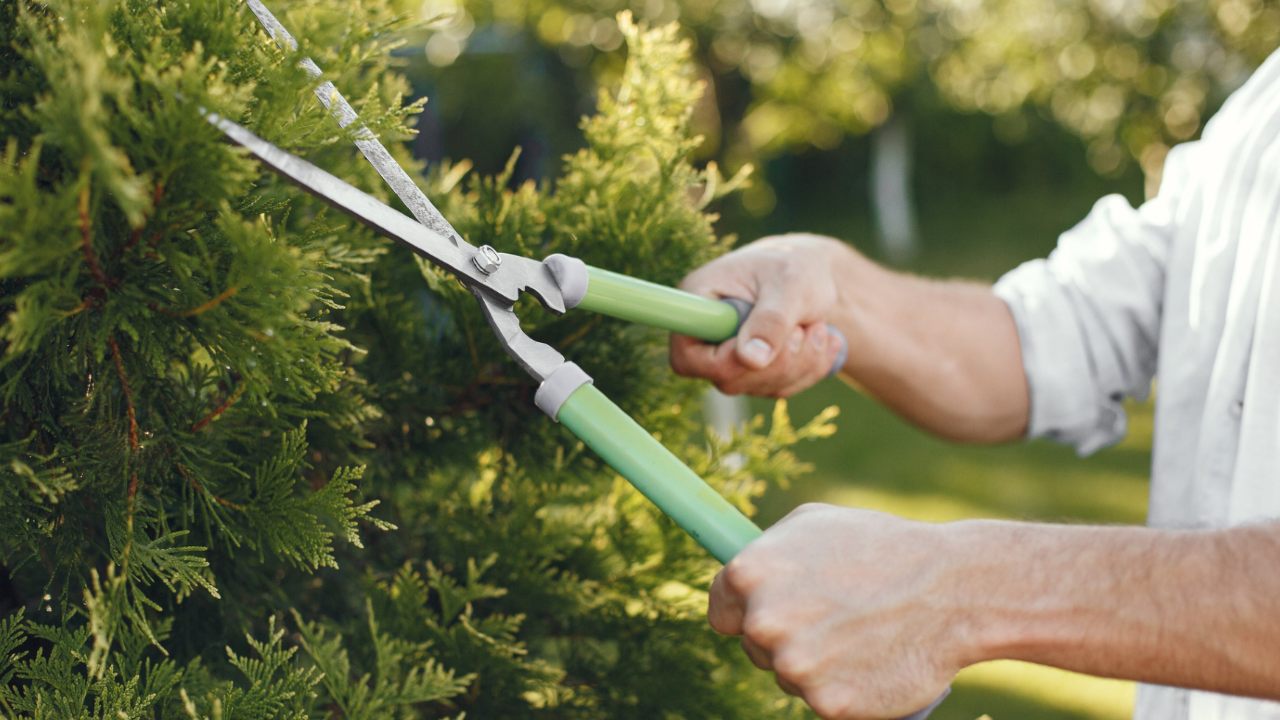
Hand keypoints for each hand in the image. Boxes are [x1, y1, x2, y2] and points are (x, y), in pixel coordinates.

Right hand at [670, 233, 851, 396]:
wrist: (814, 273)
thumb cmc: (796, 266)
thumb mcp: (789, 283)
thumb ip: (771, 320)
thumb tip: (752, 360)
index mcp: (698, 301)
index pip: (686, 356)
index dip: (724, 362)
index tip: (763, 346)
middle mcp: (706, 334)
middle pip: (728, 379)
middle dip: (779, 360)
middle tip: (804, 327)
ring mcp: (729, 357)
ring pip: (760, 386)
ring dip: (801, 362)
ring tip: (816, 325)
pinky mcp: (754, 371)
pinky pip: (781, 388)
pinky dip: (810, 368)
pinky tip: (822, 339)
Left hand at [708, 504, 966, 718]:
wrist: (951, 590)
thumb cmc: (881, 548)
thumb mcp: (814, 524)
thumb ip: (767, 551)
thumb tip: (738, 573)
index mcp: (749, 574)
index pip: (721, 611)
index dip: (745, 612)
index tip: (772, 611)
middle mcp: (764, 622)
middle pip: (754, 646)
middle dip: (785, 636)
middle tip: (833, 617)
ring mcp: (794, 666)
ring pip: (789, 675)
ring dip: (815, 663)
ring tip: (859, 633)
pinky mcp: (827, 704)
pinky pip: (823, 700)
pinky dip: (844, 688)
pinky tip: (870, 660)